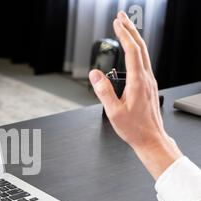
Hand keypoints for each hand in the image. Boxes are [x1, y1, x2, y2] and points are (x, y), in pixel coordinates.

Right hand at [89, 11, 181, 179]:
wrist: (151, 138)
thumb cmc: (134, 128)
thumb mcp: (114, 112)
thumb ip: (103, 91)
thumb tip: (94, 74)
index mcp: (138, 82)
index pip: (132, 51)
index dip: (124, 35)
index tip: (117, 23)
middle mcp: (146, 78)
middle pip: (140, 47)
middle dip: (131, 29)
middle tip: (121, 17)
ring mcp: (149, 81)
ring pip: (143, 53)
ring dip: (134, 38)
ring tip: (125, 29)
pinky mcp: (148, 86)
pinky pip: (143, 62)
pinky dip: (136, 50)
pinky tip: (132, 51)